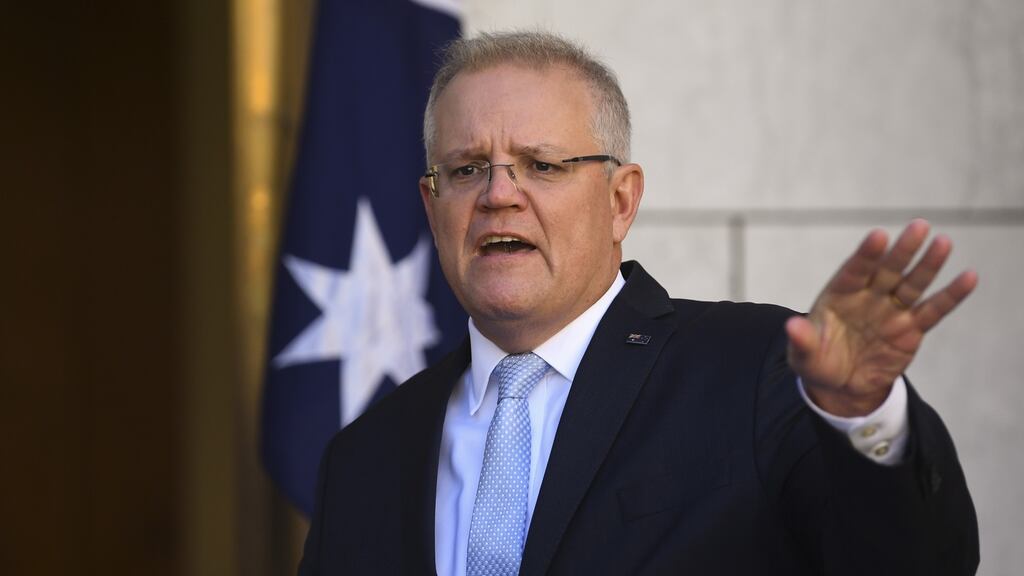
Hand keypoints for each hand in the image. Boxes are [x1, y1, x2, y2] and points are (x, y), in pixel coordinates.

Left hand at [786, 219, 977, 416]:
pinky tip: (969, 277)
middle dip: (902, 250)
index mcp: (839, 295)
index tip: (878, 236)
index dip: (866, 255)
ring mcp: (891, 310)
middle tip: (919, 226)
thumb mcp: (804, 355)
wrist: (841, 386)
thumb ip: (802, 340)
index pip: (854, 271)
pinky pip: (933, 310)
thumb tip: (792, 327)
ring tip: (943, 242)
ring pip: (912, 283)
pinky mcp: (911, 329)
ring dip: (928, 264)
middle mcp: (868, 296)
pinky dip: (950, 295)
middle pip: (887, 270)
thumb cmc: (818, 362)